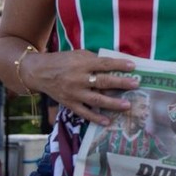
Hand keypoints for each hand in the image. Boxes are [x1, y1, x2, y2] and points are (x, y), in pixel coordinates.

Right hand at [21, 49, 139, 124]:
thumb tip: (114, 65)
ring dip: (112, 103)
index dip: (118, 65)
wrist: (39, 72)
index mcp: (81, 64)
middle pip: (102, 82)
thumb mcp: (77, 55)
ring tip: (127, 105)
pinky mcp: (69, 104)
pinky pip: (84, 112)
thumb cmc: (62, 61)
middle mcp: (78, 79)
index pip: (103, 64)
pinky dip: (95, 118)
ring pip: (96, 99)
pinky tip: (107, 121)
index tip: (133, 66)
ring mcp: (74, 93)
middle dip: (120, 84)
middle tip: (135, 85)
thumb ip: (94, 60)